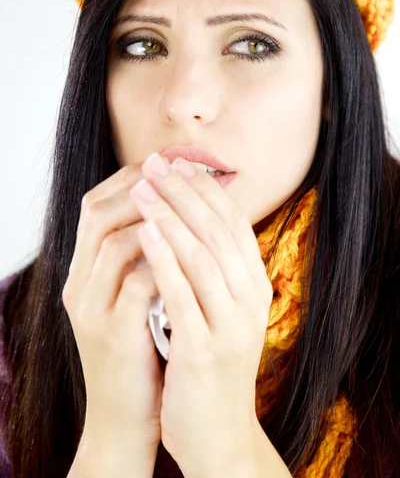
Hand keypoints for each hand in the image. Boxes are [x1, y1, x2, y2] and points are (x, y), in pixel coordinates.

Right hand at [62, 160, 170, 461]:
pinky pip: (136, 285)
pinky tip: (188, 252)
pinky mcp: (113, 335)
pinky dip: (163, 262)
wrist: (124, 413)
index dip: (131, 178)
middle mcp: (79, 284)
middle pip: (97, 213)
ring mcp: (91, 309)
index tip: (167, 164)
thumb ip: (142, 258)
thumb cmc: (138, 347)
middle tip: (176, 172)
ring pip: (113, 243)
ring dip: (153, 219)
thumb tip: (174, 211)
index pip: (95, 205)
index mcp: (84, 271)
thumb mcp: (133, 297)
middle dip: (141, 188)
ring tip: (185, 205)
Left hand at [130, 153, 273, 471]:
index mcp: (256, 288)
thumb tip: (195, 222)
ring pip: (201, 254)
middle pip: (217, 230)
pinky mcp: (205, 349)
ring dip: (170, 214)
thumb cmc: (212, 366)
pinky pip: (182, 293)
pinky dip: (164, 257)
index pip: (233, 224)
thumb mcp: (224, 313)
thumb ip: (217, 272)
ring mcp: (230, 325)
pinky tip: (145, 231)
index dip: (205, 190)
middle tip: (156, 163)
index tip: (177, 165)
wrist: (218, 433)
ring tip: (144, 186)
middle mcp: (251, 301)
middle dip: (184, 191)